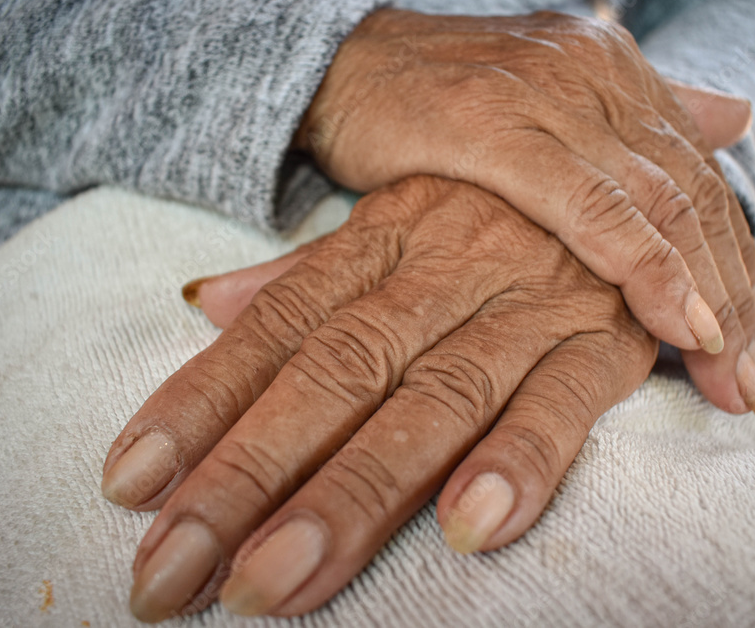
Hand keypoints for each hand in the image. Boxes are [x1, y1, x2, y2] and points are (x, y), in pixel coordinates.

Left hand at [101, 176, 656, 620]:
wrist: (626, 170)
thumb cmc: (497, 212)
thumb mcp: (396, 229)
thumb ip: (306, 279)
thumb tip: (207, 307)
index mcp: (383, 241)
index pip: (276, 329)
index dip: (199, 403)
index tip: (128, 485)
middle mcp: (445, 271)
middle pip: (334, 375)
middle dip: (246, 476)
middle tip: (168, 575)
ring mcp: (527, 306)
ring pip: (431, 401)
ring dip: (353, 495)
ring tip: (273, 584)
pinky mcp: (605, 343)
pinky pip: (563, 405)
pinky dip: (518, 462)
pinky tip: (466, 532)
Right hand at [294, 8, 754, 417]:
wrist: (340, 65)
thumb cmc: (438, 102)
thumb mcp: (552, 102)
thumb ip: (641, 119)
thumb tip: (734, 116)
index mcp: (614, 74)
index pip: (696, 178)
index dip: (733, 262)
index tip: (752, 342)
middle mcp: (596, 77)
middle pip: (691, 196)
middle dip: (733, 293)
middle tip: (754, 382)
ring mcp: (548, 97)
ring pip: (659, 202)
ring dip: (707, 293)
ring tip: (731, 372)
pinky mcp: (492, 125)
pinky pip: (588, 204)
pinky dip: (641, 264)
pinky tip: (677, 322)